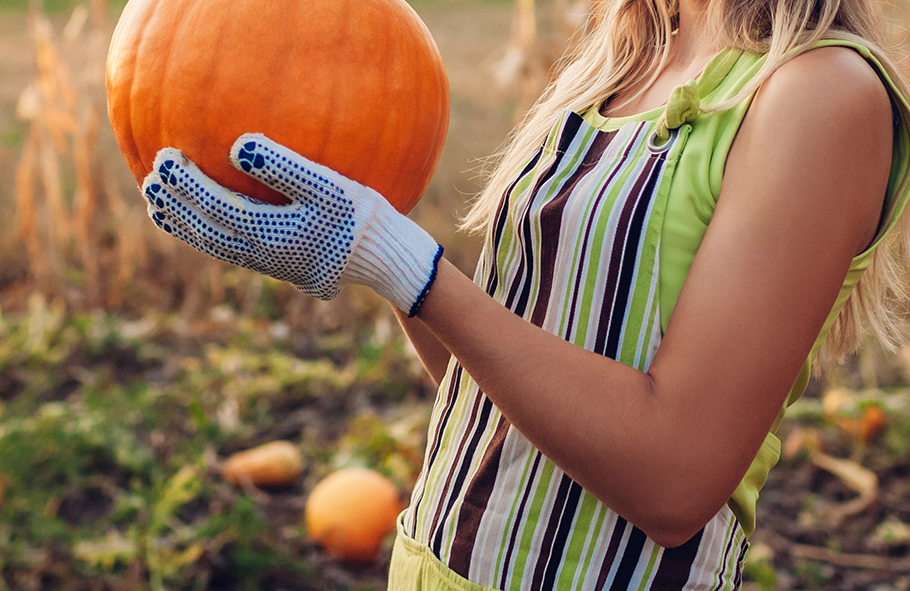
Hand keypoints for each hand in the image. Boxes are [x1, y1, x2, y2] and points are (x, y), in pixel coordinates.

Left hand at [141, 135, 442, 314]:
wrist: (385, 258)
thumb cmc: (360, 216)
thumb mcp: (328, 186)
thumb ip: (283, 166)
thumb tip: (237, 144)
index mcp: (269, 234)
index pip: (215, 208)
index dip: (186, 185)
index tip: (164, 157)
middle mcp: (262, 255)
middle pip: (206, 231)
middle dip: (176, 206)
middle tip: (149, 179)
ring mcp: (269, 264)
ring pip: (215, 246)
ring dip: (184, 227)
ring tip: (159, 206)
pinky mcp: (280, 264)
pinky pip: (232, 250)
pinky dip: (207, 235)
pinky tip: (203, 222)